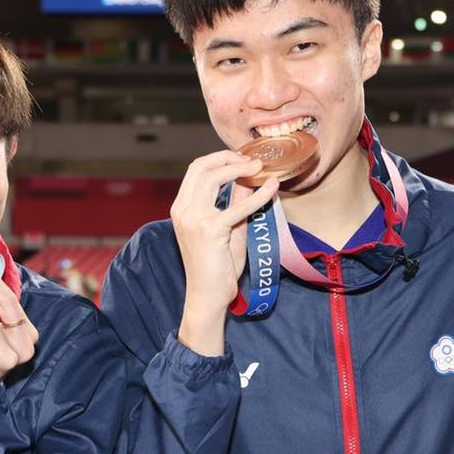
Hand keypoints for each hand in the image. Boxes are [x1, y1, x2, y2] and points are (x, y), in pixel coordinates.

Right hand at [170, 150, 279, 355]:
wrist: (207, 296)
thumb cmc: (216, 266)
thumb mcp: (227, 228)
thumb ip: (235, 203)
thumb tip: (249, 180)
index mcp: (181, 208)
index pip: (196, 170)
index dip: (219, 158)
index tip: (242, 158)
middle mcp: (182, 210)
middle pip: (201, 167)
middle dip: (228, 157)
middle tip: (253, 160)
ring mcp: (193, 219)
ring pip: (213, 177)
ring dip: (239, 168)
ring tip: (259, 168)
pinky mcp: (210, 230)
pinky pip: (238, 206)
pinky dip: (258, 194)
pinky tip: (272, 187)